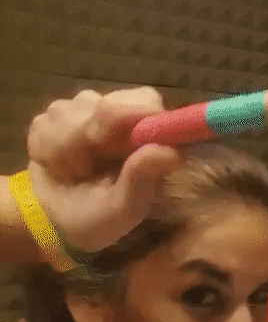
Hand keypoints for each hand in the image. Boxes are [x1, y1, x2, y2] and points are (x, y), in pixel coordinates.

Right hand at [26, 87, 181, 252]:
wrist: (56, 222)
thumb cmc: (100, 217)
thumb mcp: (125, 207)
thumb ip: (143, 177)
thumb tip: (171, 152)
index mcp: (146, 135)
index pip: (145, 99)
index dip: (127, 113)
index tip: (108, 140)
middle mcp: (118, 116)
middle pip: (101, 104)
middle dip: (86, 138)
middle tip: (86, 170)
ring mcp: (81, 113)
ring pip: (65, 111)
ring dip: (65, 150)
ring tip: (74, 173)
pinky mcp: (50, 118)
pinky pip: (42, 123)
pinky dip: (45, 151)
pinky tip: (57, 167)